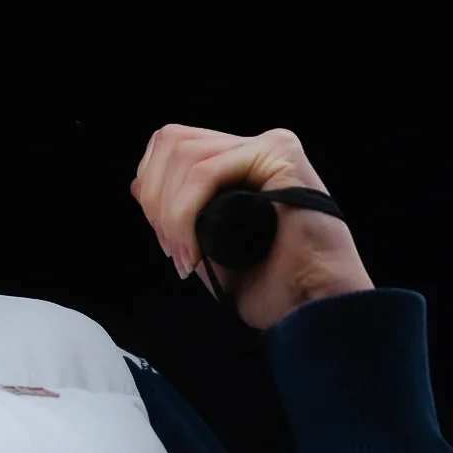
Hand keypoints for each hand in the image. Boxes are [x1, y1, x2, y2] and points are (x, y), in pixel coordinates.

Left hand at [129, 124, 372, 330]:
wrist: (314, 309)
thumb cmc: (273, 286)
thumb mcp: (208, 246)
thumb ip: (178, 213)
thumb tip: (138, 185)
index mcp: (242, 163)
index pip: (174, 147)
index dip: (155, 190)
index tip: (168, 242)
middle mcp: (256, 148)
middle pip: (173, 142)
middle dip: (157, 200)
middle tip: (174, 250)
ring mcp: (271, 147)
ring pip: (186, 156)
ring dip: (171, 213)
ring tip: (185, 255)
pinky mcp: (281, 156)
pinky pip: (207, 172)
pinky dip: (185, 214)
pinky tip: (194, 251)